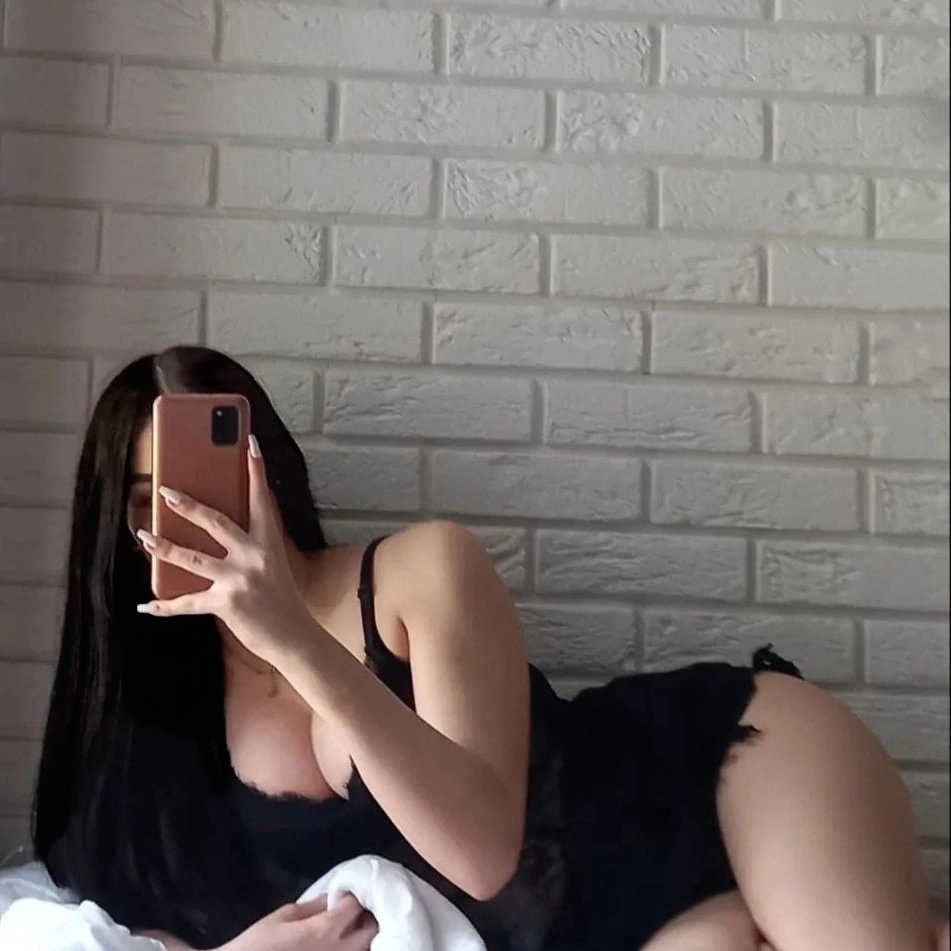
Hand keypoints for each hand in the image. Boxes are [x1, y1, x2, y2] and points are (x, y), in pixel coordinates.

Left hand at [136, 435, 312, 665]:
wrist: (293, 636)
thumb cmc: (281, 598)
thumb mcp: (273, 564)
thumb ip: (251, 545)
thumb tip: (214, 528)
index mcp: (269, 542)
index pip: (262, 499)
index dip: (256, 470)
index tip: (249, 443)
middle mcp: (255, 556)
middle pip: (216, 522)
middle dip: (187, 506)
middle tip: (165, 492)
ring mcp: (239, 579)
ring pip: (192, 558)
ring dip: (164, 547)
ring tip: (144, 536)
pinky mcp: (226, 604)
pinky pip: (188, 603)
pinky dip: (166, 606)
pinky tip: (148, 605)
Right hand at [219, 896, 377, 950]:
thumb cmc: (258, 944)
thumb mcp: (282, 916)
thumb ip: (311, 907)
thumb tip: (330, 899)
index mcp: (325, 930)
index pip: (355, 906)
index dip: (354, 894)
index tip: (348, 890)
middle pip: (370, 932)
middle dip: (369, 917)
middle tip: (359, 908)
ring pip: (363, 950)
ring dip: (362, 937)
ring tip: (353, 926)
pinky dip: (349, 949)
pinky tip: (339, 943)